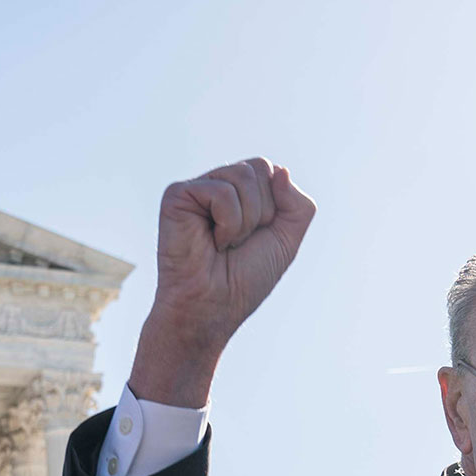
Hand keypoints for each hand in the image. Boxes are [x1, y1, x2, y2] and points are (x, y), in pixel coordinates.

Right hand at [130, 158, 316, 407]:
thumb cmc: (245, 279)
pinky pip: (221, 192)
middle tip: (239, 242)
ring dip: (245, 221)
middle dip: (262, 212)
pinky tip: (211, 242)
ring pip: (242, 176)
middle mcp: (217, 184)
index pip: (271, 171)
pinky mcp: (177, 195)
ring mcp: (196, 188)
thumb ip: (297, 204)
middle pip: (259, 167)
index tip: (257, 237)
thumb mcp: (287, 240)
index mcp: (240, 192)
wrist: (213, 308)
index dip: (275, 207)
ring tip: (224, 243)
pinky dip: (227, 224)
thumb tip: (280, 170)